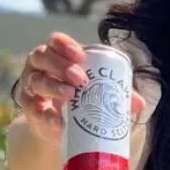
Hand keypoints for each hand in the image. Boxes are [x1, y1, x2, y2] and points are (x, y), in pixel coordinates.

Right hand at [15, 32, 145, 145]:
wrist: (62, 128)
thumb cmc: (81, 100)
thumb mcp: (97, 93)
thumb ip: (116, 94)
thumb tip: (139, 103)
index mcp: (56, 56)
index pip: (55, 42)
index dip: (64, 45)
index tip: (80, 56)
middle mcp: (39, 67)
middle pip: (43, 57)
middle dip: (61, 65)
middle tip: (81, 78)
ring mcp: (31, 88)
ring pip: (36, 81)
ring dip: (53, 86)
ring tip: (70, 95)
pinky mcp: (30, 111)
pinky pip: (33, 109)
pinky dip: (45, 115)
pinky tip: (57, 121)